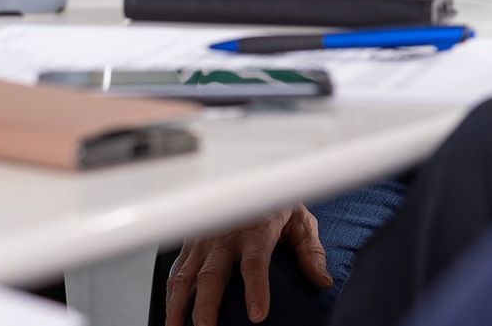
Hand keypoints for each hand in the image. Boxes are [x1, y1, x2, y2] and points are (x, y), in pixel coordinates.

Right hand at [165, 205, 331, 325]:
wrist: (248, 178)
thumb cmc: (274, 202)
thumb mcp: (300, 220)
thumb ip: (310, 251)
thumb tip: (321, 280)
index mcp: (256, 229)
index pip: (254, 262)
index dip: (256, 289)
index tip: (258, 315)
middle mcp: (225, 235)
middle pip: (212, 274)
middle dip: (207, 306)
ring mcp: (204, 240)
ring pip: (186, 275)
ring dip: (179, 305)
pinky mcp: (190, 244)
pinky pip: (176, 271)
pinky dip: (170, 295)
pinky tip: (172, 313)